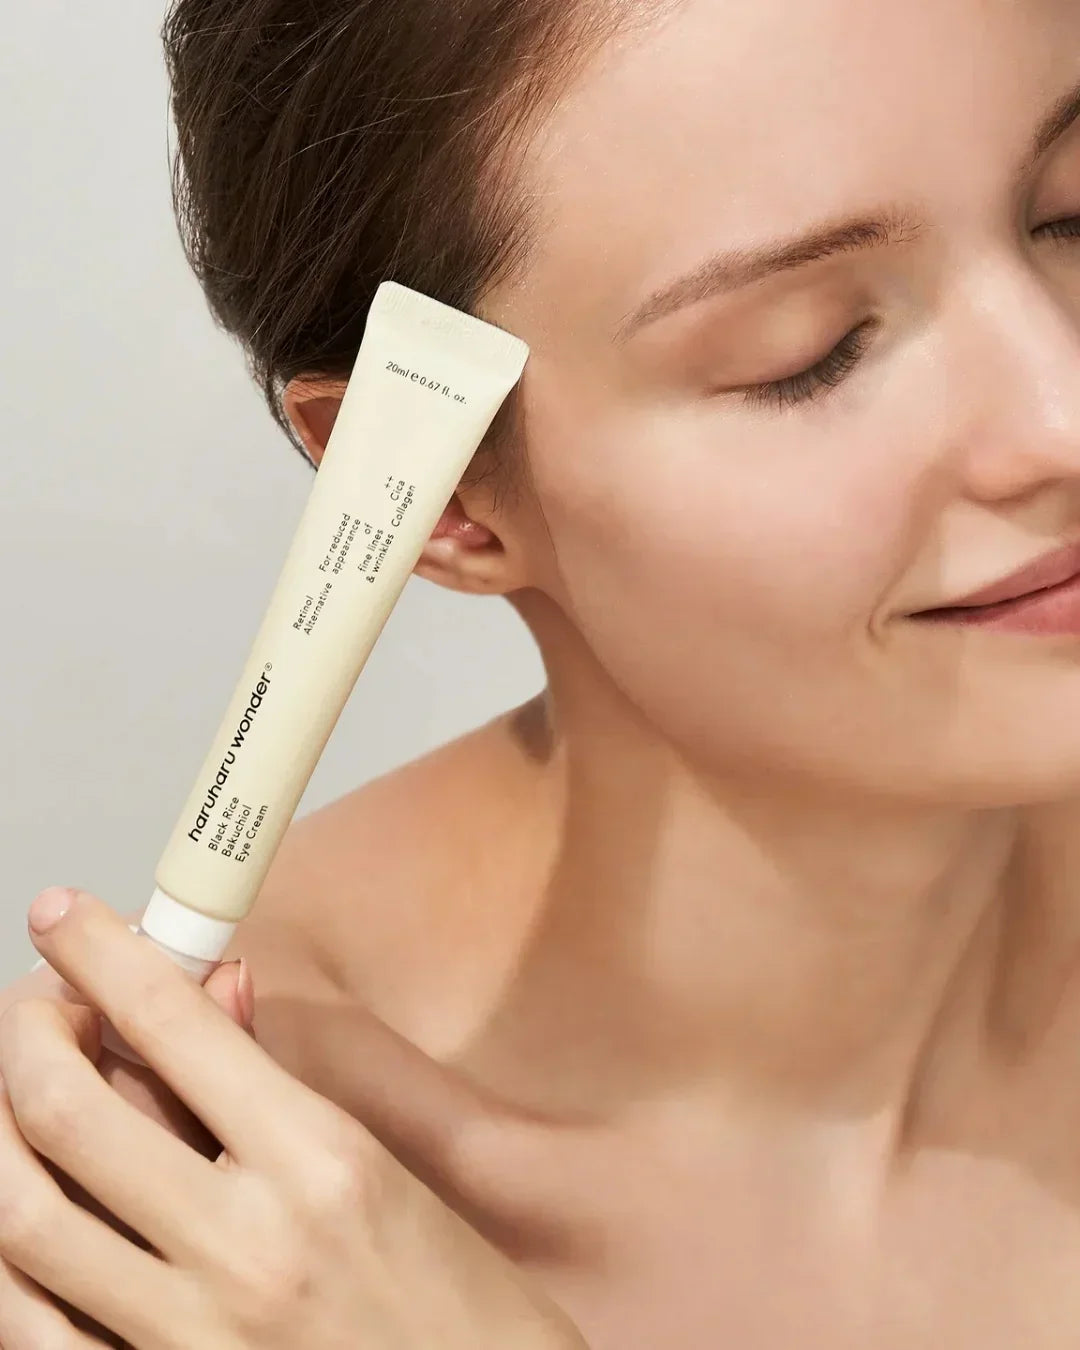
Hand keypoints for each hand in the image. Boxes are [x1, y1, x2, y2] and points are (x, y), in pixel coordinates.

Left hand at [0, 889, 587, 1348]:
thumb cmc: (456, 1308)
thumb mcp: (382, 1171)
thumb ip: (274, 1085)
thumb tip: (208, 993)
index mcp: (322, 1163)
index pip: (174, 1023)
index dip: (100, 951)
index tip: (64, 915)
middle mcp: (245, 1246)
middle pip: (68, 1109)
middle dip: (28, 1031)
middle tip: (36, 1006)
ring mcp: (188, 1339)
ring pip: (19, 1218)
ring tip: (19, 1097)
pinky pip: (28, 1329)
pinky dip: (7, 1258)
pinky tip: (25, 1208)